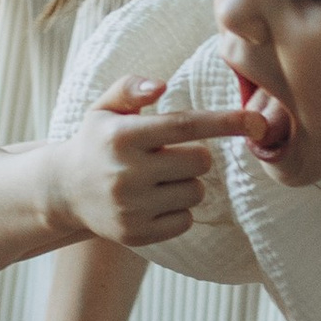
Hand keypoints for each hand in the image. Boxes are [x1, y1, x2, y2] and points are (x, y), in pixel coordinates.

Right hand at [49, 77, 261, 249]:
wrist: (63, 191)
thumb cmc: (96, 141)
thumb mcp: (105, 108)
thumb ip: (131, 87)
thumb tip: (160, 86)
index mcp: (121, 136)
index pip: (185, 125)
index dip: (226, 122)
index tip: (257, 121)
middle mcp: (125, 173)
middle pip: (200, 162)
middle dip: (196, 156)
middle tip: (171, 155)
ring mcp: (130, 207)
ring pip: (195, 193)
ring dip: (186, 184)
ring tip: (157, 179)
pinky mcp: (136, 234)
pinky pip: (185, 220)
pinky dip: (178, 211)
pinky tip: (153, 201)